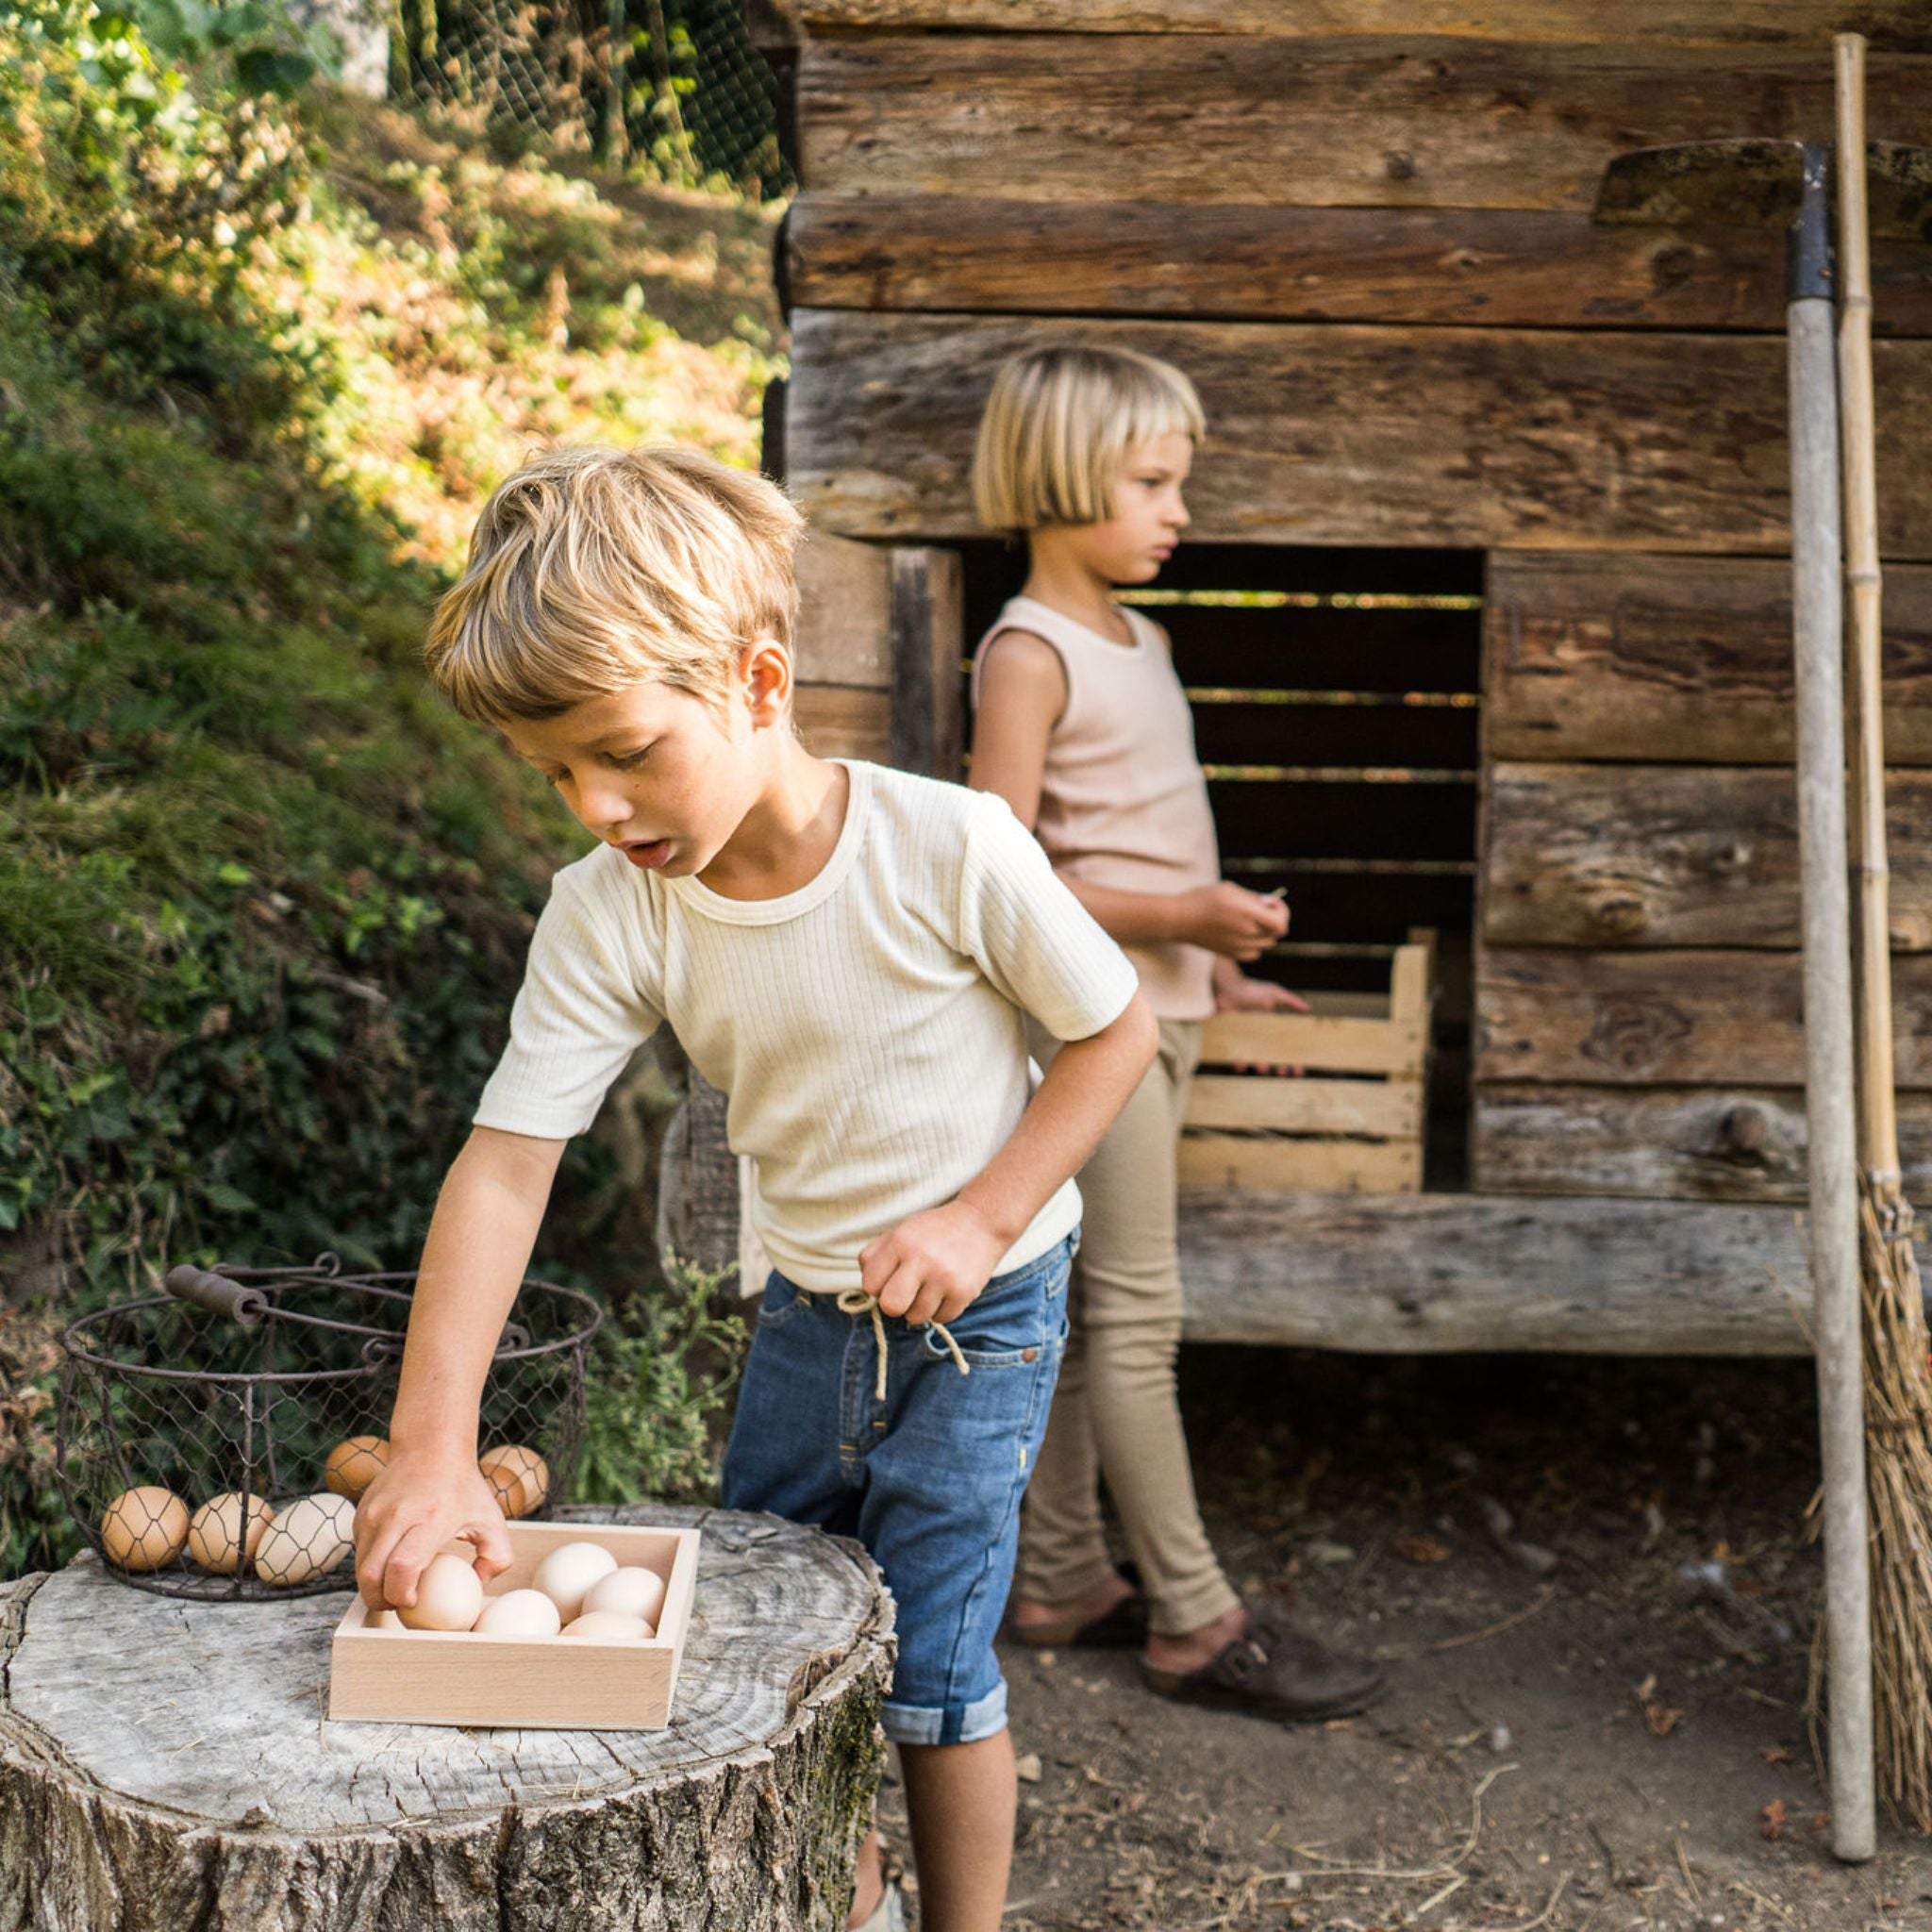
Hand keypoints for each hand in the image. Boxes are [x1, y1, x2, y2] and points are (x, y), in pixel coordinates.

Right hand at [353, 1446, 512, 1613]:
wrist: (431, 1447)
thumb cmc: (463, 1487)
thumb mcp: (491, 1519)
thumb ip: (497, 1557)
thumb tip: (478, 1586)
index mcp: (430, 1518)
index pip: (403, 1566)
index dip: (402, 1594)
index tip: (414, 1602)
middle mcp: (395, 1516)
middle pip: (371, 1574)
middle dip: (380, 1601)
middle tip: (398, 1606)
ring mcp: (373, 1513)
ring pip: (359, 1566)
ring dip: (372, 1586)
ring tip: (393, 1589)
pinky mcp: (360, 1513)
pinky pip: (359, 1551)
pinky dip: (370, 1566)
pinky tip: (388, 1564)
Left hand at [859, 1199, 1009, 1327]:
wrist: (981, 1222)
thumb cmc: (933, 1231)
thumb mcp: (900, 1232)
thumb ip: (874, 1256)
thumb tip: (868, 1288)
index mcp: (901, 1242)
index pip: (870, 1285)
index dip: (878, 1286)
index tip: (890, 1279)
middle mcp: (922, 1259)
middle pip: (891, 1306)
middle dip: (895, 1304)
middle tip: (906, 1292)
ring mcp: (945, 1277)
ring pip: (916, 1317)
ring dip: (919, 1308)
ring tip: (929, 1288)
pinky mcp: (964, 1292)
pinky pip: (941, 1319)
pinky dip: (940, 1310)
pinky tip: (945, 1291)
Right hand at [1180, 881, 1289, 960]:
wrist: (1179, 919)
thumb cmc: (1203, 899)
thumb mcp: (1229, 889)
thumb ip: (1253, 898)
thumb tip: (1272, 903)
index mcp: (1246, 913)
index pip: (1280, 923)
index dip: (1282, 911)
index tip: (1272, 902)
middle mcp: (1245, 932)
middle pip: (1275, 933)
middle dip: (1274, 920)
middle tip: (1261, 909)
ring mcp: (1238, 946)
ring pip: (1266, 944)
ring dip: (1264, 932)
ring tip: (1249, 920)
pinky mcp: (1230, 954)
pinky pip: (1254, 953)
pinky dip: (1254, 944)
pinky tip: (1242, 933)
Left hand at [1214, 969, 1309, 1075]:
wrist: (1227, 987)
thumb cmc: (1251, 989)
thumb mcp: (1274, 993)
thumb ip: (1290, 1001)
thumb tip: (1308, 1008)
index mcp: (1274, 1031)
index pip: (1286, 1050)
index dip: (1293, 1061)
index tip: (1300, 1069)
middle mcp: (1261, 1040)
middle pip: (1273, 1060)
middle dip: (1280, 1069)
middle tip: (1284, 1071)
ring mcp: (1247, 1042)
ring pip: (1256, 1061)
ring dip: (1261, 1067)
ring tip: (1264, 1068)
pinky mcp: (1232, 1042)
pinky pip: (1235, 1056)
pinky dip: (1238, 1062)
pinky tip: (1242, 1064)